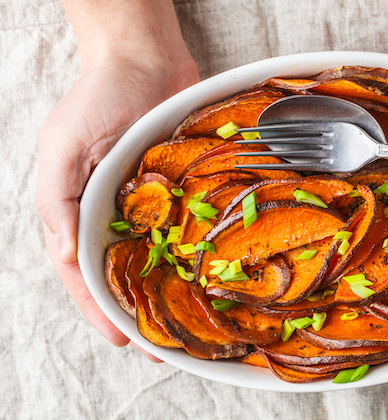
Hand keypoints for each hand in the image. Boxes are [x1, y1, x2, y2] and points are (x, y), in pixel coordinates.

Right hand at [36, 0, 199, 359]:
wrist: (145, 58)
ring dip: (165, 290)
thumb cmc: (97, 97)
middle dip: (136, 310)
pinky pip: (183, 227)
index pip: (81, 271)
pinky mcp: (177, 188)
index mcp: (76, 207)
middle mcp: (111, 211)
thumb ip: (59, 200)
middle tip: (161, 345)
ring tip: (186, 323)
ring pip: (154, 257)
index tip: (121, 339)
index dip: (98, 308)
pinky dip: (190, 253)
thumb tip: (64, 254)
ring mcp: (146, 202)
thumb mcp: (63, 146)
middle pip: (121, 272)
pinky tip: (206, 275)